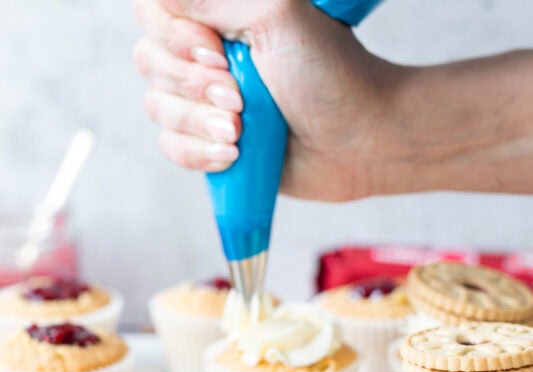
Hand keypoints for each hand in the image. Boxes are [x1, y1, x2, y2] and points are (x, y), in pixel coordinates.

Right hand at [134, 0, 396, 200]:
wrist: (359, 141)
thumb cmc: (329, 75)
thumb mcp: (276, 14)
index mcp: (219, 11)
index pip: (154, 10)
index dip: (175, 35)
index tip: (217, 53)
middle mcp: (204, 52)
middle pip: (148, 59)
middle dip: (192, 85)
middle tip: (239, 99)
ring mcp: (205, 99)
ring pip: (158, 107)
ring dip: (199, 123)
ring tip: (240, 132)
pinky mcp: (210, 142)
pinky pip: (172, 147)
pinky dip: (198, 153)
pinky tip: (233, 155)